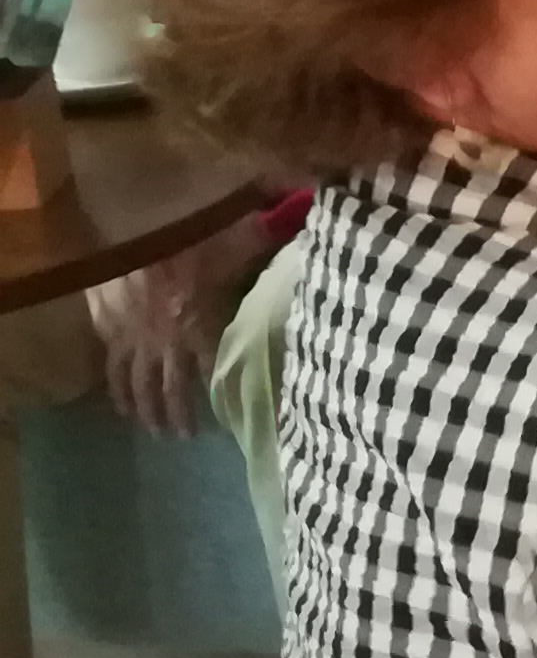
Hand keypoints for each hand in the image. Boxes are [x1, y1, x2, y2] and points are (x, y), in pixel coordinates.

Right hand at [83, 224, 262, 437]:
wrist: (129, 229)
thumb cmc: (189, 233)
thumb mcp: (238, 235)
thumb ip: (271, 237)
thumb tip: (307, 220)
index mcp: (202, 324)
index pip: (217, 367)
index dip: (224, 394)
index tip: (233, 417)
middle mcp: (168, 340)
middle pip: (172, 388)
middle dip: (179, 414)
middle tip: (184, 437)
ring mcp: (134, 338)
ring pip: (139, 384)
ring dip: (146, 410)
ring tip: (153, 431)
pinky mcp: (108, 329)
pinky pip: (112, 366)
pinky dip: (116, 387)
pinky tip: (119, 404)